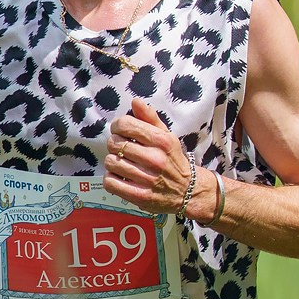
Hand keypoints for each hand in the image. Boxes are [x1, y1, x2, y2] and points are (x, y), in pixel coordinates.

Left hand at [103, 95, 200, 214]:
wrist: (188, 190)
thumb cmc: (172, 160)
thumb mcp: (166, 136)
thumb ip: (150, 118)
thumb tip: (135, 102)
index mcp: (161, 140)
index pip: (125, 125)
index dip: (117, 126)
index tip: (121, 132)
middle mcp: (155, 159)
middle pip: (115, 143)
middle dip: (115, 145)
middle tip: (122, 150)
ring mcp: (147, 179)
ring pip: (110, 162)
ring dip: (113, 163)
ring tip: (122, 164)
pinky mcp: (140, 196)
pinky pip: (111, 182)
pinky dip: (111, 179)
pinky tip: (120, 177)